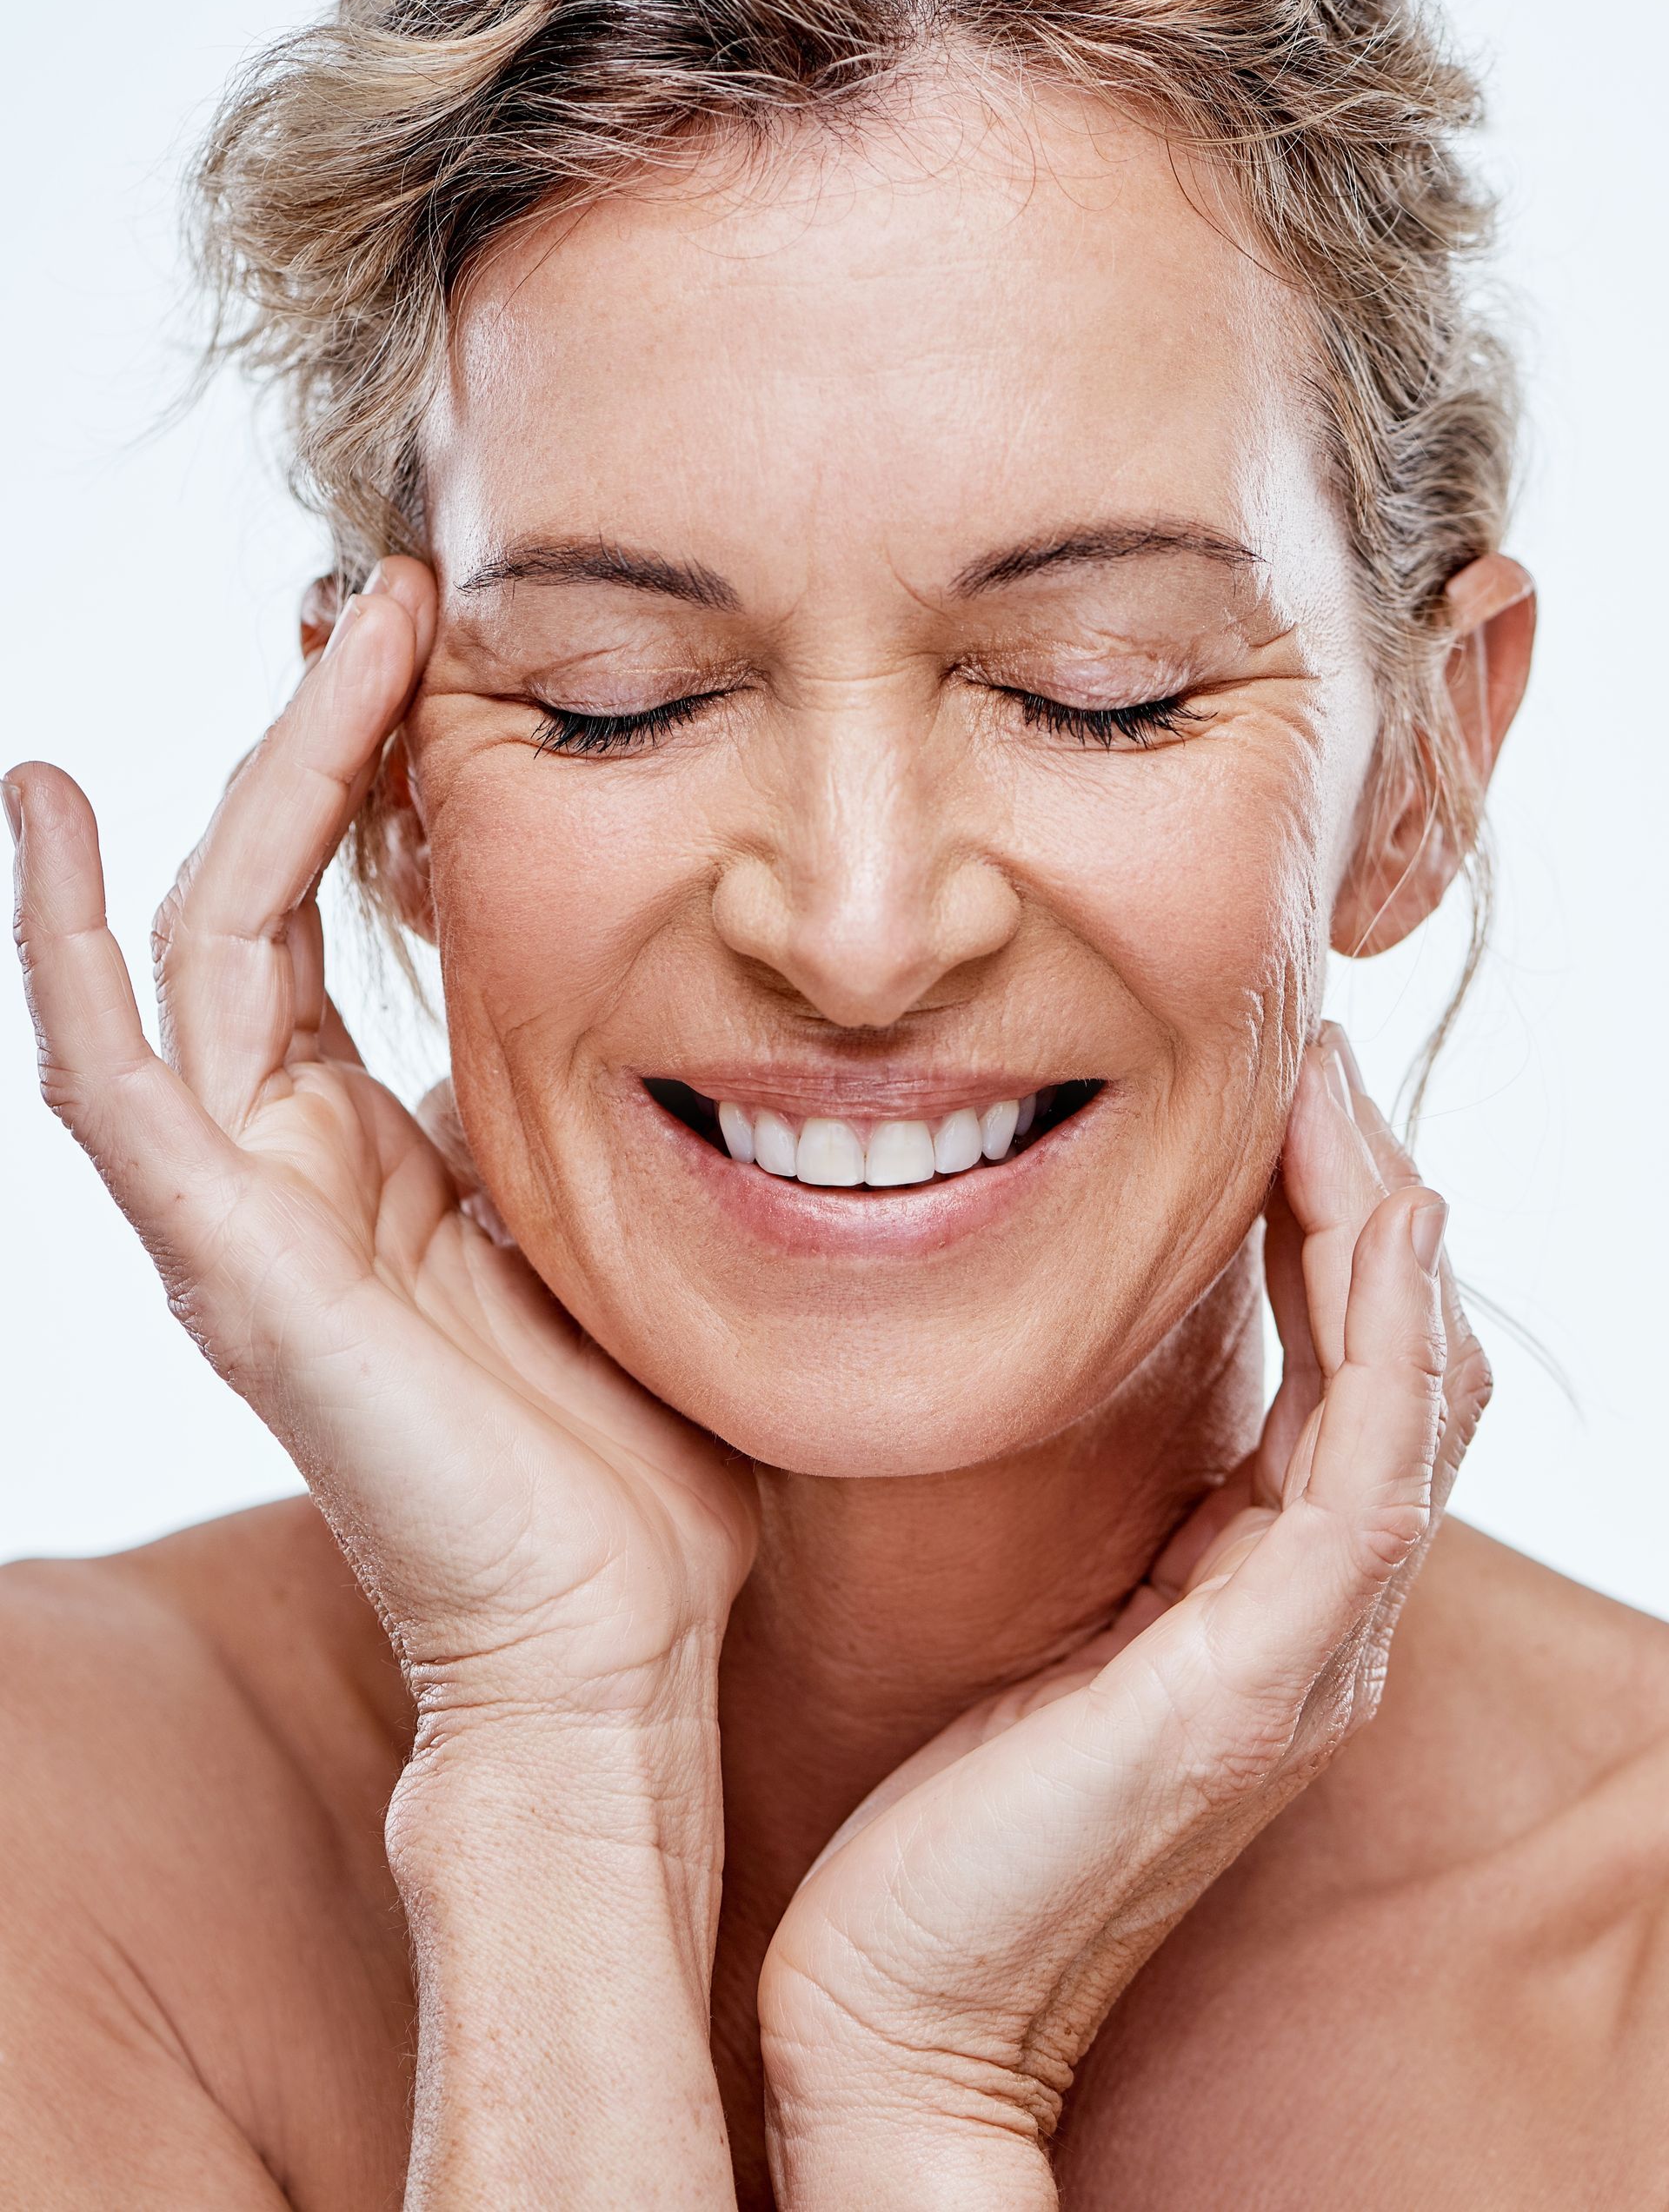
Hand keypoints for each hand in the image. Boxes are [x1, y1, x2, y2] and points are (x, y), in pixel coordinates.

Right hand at [5, 561, 756, 1750]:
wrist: (618, 1642)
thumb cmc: (635, 1459)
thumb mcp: (605, 1222)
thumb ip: (570, 1106)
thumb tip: (638, 973)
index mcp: (368, 1157)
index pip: (331, 921)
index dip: (368, 778)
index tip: (445, 644)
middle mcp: (282, 1168)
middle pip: (257, 900)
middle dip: (318, 738)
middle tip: (394, 591)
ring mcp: (240, 1210)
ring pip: (193, 948)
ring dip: (248, 781)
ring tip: (318, 628)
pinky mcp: (228, 1259)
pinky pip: (117, 1070)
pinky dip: (68, 938)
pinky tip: (55, 809)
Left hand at [756, 1033, 1488, 2210]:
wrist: (898, 2007)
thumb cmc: (936, 1820)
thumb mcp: (1026, 1624)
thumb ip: (1075, 1515)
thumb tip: (1018, 1359)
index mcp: (1258, 1596)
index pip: (1346, 1370)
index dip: (1331, 1223)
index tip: (1276, 1094)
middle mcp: (1316, 1618)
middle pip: (1404, 1360)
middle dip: (1371, 1194)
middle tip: (1319, 1056)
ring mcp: (1311, 1650)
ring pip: (1411, 1391)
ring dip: (1386, 1225)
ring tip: (1338, 1092)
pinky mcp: (1266, 1677)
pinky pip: (1369, 1464)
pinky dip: (1380, 1330)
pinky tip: (1361, 1216)